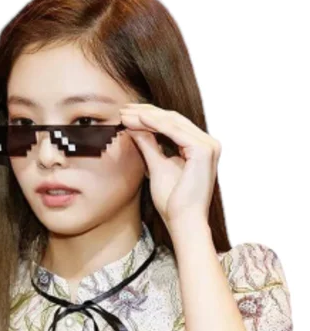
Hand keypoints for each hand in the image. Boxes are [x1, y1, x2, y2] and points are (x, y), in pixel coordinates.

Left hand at [120, 103, 220, 230]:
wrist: (183, 221)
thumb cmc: (172, 201)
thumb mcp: (156, 166)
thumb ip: (148, 145)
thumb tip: (134, 127)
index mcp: (199, 147)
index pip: (172, 124)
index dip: (148, 116)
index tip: (126, 114)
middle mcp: (208, 143)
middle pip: (172, 119)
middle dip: (145, 112)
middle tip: (122, 109)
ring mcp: (208, 145)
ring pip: (172, 121)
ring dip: (146, 116)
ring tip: (125, 114)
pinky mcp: (203, 150)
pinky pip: (174, 130)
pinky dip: (155, 123)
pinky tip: (138, 120)